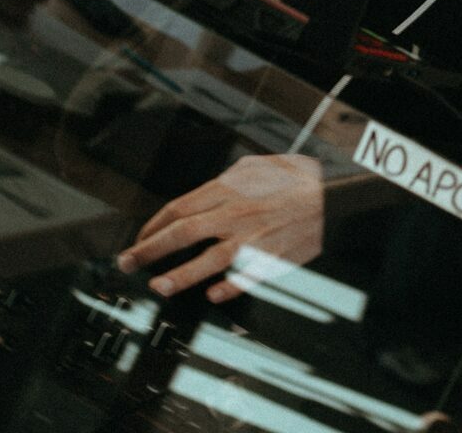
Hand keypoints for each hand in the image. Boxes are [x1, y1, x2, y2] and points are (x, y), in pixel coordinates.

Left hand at [116, 153, 323, 302]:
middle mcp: (236, 214)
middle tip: (129, 263)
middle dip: (149, 250)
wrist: (333, 198)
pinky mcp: (270, 259)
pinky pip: (244, 278)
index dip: (153, 225)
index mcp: (230, 190)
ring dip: (179, 275)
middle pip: (183, 233)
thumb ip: (229, 178)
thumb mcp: (259, 165)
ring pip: (208, 260)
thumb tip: (205, 190)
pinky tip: (212, 296)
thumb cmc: (297, 181)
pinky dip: (227, 288)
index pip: (179, 208)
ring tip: (158, 287)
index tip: (140, 238)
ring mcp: (253, 239)